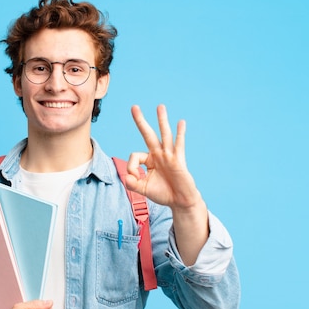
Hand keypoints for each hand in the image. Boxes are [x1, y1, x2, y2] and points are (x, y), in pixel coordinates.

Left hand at [126, 104, 208, 265]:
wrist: (180, 201)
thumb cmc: (163, 193)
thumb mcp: (143, 190)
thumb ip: (132, 183)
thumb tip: (127, 176)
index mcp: (149, 160)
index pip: (135, 156)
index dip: (132, 167)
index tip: (136, 178)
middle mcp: (158, 155)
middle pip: (148, 134)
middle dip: (140, 121)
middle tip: (134, 107)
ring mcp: (169, 156)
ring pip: (164, 135)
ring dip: (162, 120)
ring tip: (160, 107)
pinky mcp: (178, 160)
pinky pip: (179, 145)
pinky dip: (180, 134)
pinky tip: (181, 122)